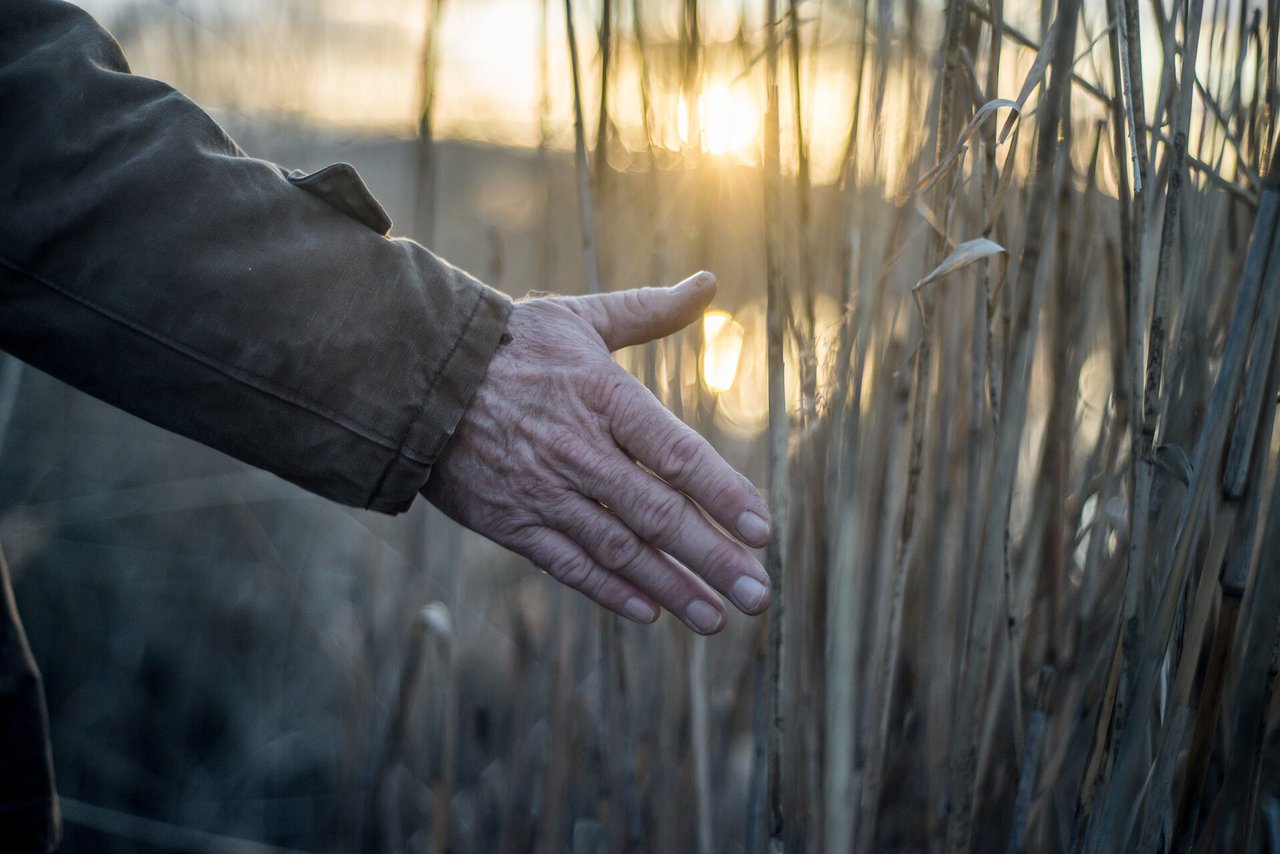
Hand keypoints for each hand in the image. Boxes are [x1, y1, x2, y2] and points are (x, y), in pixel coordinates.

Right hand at [423, 272, 772, 633]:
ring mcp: (543, 490)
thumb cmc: (511, 344)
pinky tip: (650, 612)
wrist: (417, 377)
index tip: (763, 530)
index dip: (722, 494)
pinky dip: (609, 591)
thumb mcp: (579, 318)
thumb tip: (706, 284)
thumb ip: (648, 311)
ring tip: (715, 617)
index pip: (676, 453)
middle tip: (756, 595)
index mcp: (603, 396)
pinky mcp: (510, 521)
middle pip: (656, 513)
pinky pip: (567, 563)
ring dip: (671, 587)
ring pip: (618, 549)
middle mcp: (578, 449)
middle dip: (712, 558)